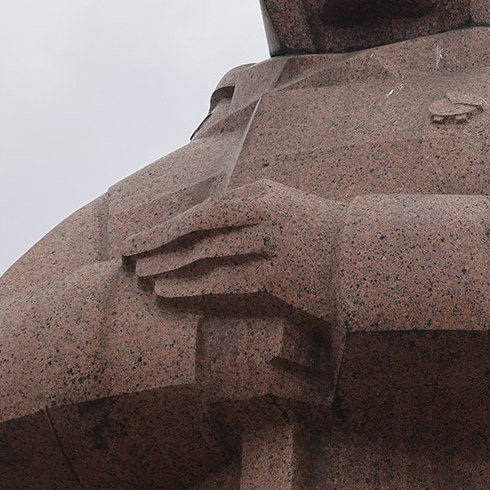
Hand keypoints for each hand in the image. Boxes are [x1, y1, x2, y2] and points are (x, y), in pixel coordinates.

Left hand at [123, 179, 341, 322]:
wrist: (364, 258)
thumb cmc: (319, 237)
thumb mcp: (282, 209)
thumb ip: (245, 213)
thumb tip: (200, 228)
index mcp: (261, 196)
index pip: (201, 212)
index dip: (164, 228)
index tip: (136, 240)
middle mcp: (262, 215)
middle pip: (195, 230)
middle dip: (156, 244)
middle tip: (125, 256)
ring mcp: (269, 244)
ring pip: (204, 256)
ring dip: (167, 266)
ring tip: (140, 277)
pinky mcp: (275, 276)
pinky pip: (221, 282)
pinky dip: (189, 288)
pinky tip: (165, 293)